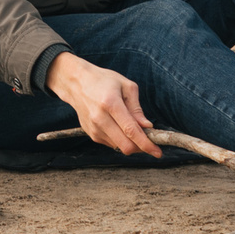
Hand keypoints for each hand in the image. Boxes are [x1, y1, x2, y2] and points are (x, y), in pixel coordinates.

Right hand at [46, 52, 160, 157]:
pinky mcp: (91, 134)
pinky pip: (111, 143)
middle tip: (150, 140)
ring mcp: (93, 128)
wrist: (76, 83)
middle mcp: (99, 118)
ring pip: (119, 147)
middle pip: (125, 146)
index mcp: (110, 103)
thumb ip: (137, 109)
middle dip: (141, 147)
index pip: (131, 131)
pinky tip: (119, 125)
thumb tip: (147, 127)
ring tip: (132, 127)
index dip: (146, 144)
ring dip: (131, 142)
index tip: (158, 152)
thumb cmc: (104, 81)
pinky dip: (120, 139)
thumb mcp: (125, 86)